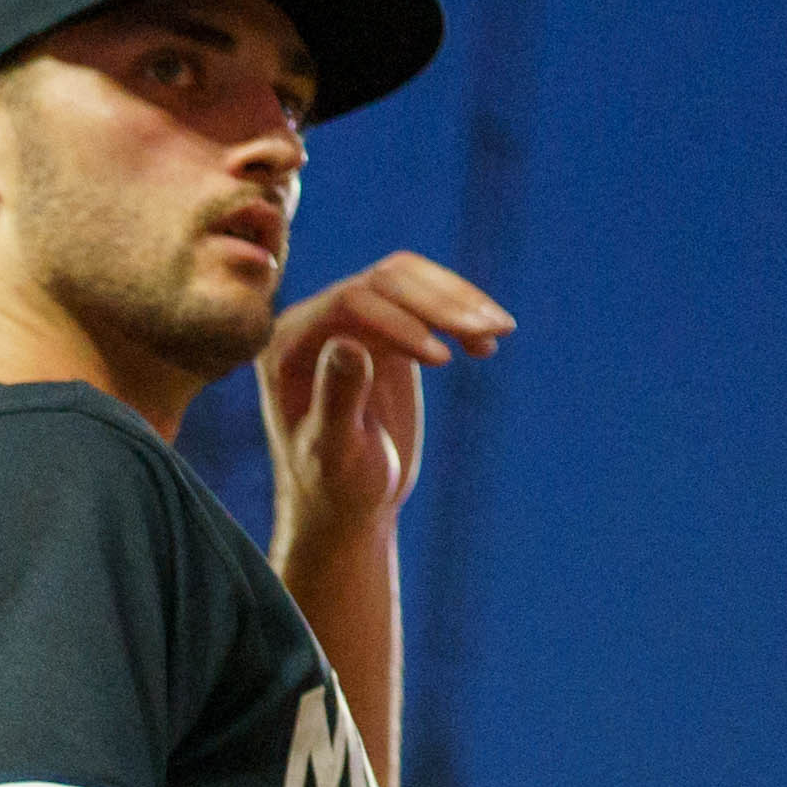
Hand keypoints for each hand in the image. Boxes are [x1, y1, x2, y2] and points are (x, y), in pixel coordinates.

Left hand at [260, 250, 510, 548]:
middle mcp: (313, 324)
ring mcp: (351, 324)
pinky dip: (462, 316)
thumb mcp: (335, 454)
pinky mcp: (385, 333)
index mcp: (286, 346)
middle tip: (491, 331)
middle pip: (385, 281)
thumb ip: (338, 401)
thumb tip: (350, 344)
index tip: (442, 361)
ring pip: (410, 282)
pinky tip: (488, 344)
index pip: (349, 303)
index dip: (399, 321)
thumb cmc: (334, 488)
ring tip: (500, 332)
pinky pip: (427, 302)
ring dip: (460, 301)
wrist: (349, 505)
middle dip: (440, 302)